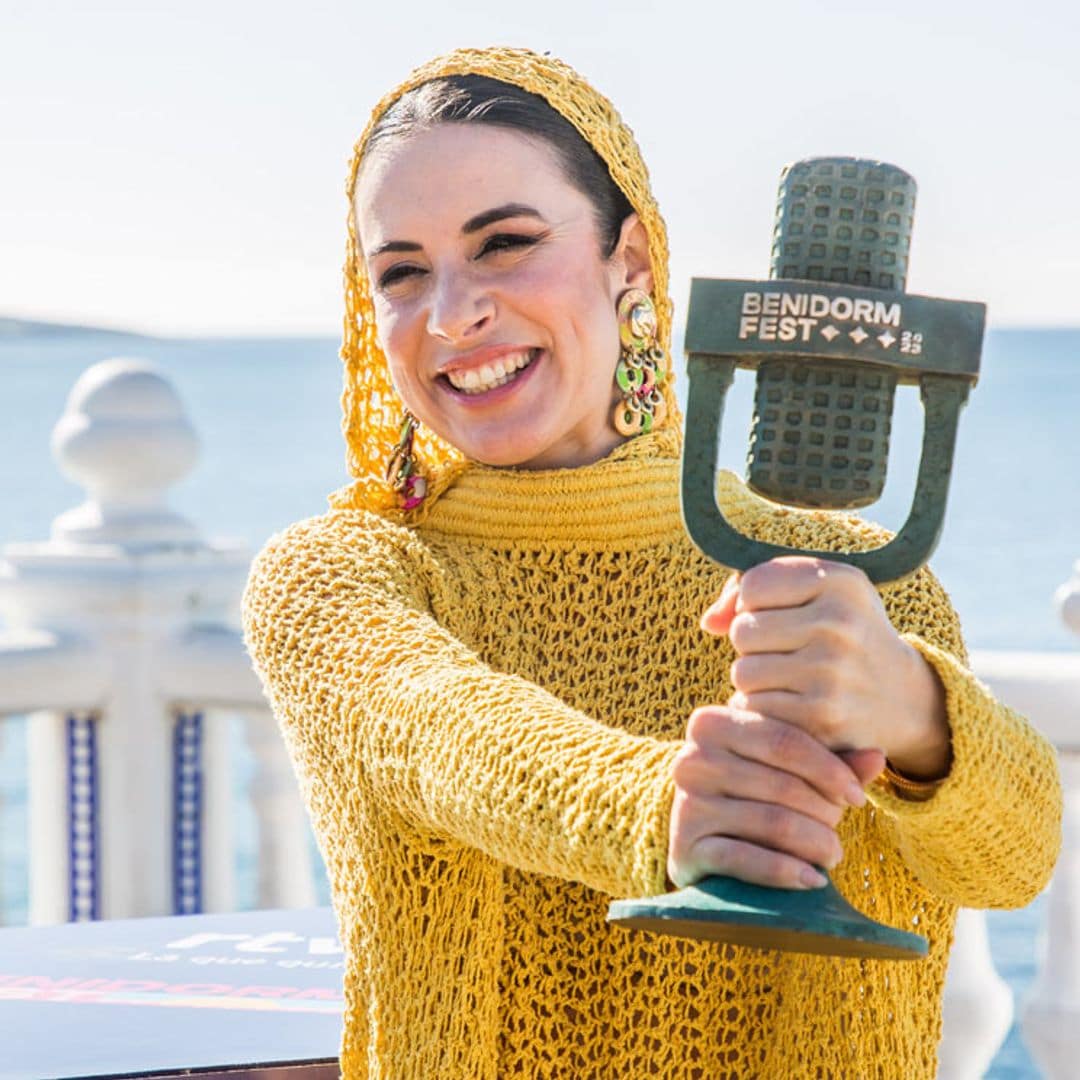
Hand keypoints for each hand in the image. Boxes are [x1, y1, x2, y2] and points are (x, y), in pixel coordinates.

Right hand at [667, 703, 884, 889]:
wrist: (705, 839)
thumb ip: (833, 763)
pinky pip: (745, 858)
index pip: (784, 740)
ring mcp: (685, 803)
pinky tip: (812, 879)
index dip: (829, 770)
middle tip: (838, 829)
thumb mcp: (790, 771)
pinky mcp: (685, 847)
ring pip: (771, 821)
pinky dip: (786, 871)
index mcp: (713, 723)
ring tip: (832, 854)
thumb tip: (877, 756)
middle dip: (824, 812)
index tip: (859, 797)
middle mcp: (691, 758)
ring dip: (814, 843)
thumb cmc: (757, 793)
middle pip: (781, 784)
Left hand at [703, 557, 949, 779]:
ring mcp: (832, 673)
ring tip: (792, 678)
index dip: (756, 603)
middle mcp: (840, 623)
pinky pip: (754, 709)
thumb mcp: (812, 594)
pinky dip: (764, 710)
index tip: (782, 614)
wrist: (900, 697)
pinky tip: (794, 705)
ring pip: (743, 672)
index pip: (753, 585)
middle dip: (754, 644)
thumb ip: (749, 590)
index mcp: (840, 581)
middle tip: (788, 651)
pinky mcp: (821, 719)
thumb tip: (710, 623)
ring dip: (756, 680)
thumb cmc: (839, 635)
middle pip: (743, 630)